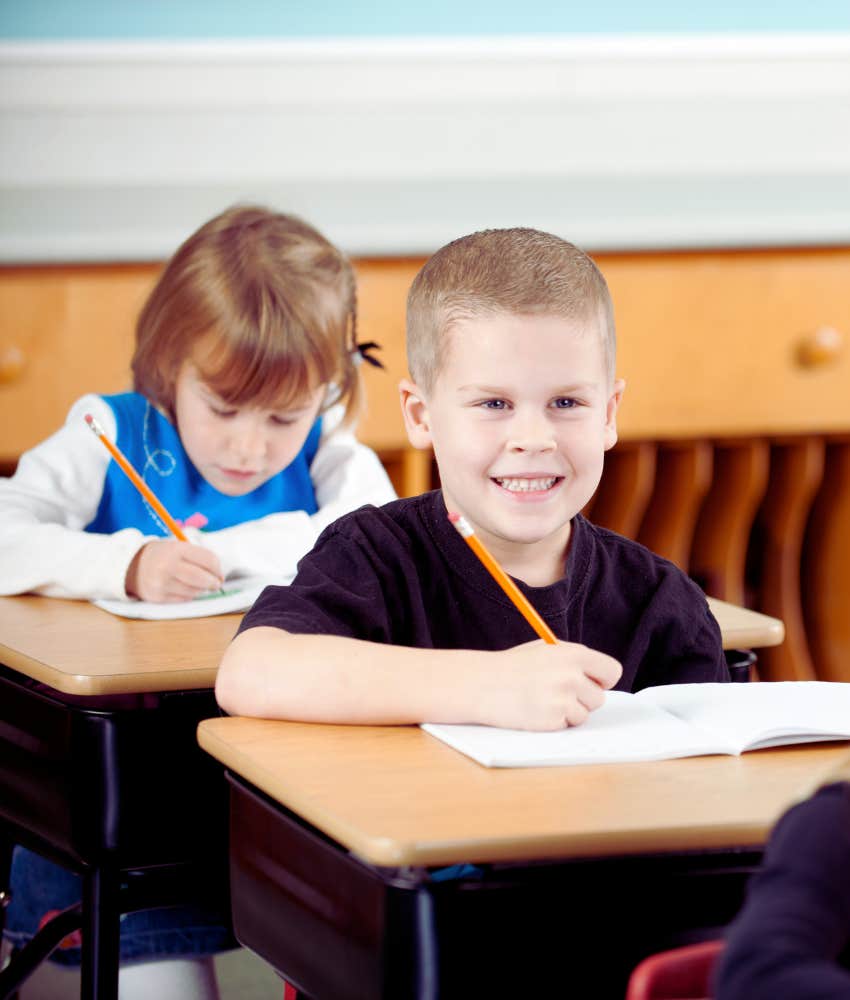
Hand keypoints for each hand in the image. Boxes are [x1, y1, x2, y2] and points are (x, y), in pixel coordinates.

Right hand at [125, 540, 223, 602]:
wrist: (131, 566)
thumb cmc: (162, 556)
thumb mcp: (177, 547)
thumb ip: (198, 556)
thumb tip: (218, 574)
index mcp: (176, 549)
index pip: (208, 560)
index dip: (218, 569)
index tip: (220, 574)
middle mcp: (168, 566)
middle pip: (202, 578)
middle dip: (214, 582)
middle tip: (216, 583)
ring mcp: (162, 583)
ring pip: (194, 591)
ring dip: (200, 589)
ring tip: (197, 584)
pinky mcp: (158, 597)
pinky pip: (184, 599)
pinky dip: (189, 595)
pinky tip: (184, 588)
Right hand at [479, 640, 621, 730]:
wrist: (481, 683)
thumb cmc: (513, 667)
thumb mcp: (546, 651)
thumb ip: (574, 661)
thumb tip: (600, 677)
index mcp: (574, 654)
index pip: (612, 671)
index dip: (602, 680)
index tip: (592, 683)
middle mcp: (572, 676)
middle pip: (599, 698)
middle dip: (582, 699)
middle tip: (557, 692)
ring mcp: (563, 699)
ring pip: (584, 715)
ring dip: (568, 713)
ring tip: (542, 700)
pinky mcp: (552, 720)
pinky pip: (566, 726)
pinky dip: (554, 722)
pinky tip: (534, 710)